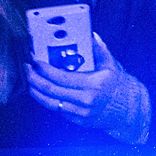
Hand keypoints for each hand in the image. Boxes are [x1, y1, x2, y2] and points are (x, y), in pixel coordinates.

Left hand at [27, 33, 151, 142]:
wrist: (127, 109)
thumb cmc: (118, 85)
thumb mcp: (111, 64)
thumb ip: (99, 48)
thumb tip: (90, 34)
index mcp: (93, 84)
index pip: (60, 77)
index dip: (44, 69)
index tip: (35, 60)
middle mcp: (85, 100)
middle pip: (51, 91)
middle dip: (34, 79)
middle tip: (28, 69)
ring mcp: (81, 113)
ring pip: (50, 104)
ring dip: (36, 92)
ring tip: (30, 81)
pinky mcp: (78, 120)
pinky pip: (58, 110)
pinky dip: (47, 100)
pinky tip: (42, 91)